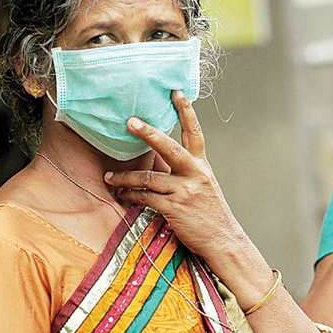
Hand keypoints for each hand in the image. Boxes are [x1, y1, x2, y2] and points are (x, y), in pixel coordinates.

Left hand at [104, 91, 248, 265]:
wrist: (223, 240)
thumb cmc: (211, 214)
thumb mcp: (203, 187)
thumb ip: (184, 172)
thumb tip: (158, 162)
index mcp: (202, 166)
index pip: (195, 133)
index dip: (186, 111)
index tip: (176, 92)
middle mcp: (195, 174)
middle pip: (169, 147)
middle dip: (148, 133)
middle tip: (130, 121)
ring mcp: (184, 191)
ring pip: (149, 177)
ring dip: (125, 177)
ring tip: (109, 176)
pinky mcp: (174, 208)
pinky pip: (146, 197)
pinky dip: (131, 195)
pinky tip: (122, 194)